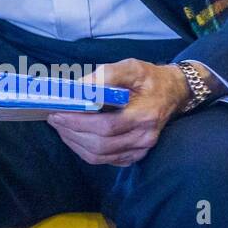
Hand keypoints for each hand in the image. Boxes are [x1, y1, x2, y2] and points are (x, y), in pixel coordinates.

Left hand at [46, 59, 191, 166]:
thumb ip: (106, 75)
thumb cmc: (149, 78)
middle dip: (71, 132)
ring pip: (100, 156)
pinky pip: (105, 160)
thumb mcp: (131, 67)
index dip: (78, 121)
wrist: (173, 92)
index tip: (57, 112)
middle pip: (100, 144)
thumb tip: (79, 87)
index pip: (106, 126)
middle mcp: (144, 137)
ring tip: (60, 126)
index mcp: (144, 115)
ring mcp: (140, 149)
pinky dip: (85, 150)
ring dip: (75, 143)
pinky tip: (74, 136)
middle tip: (53, 118)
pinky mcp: (135, 155)